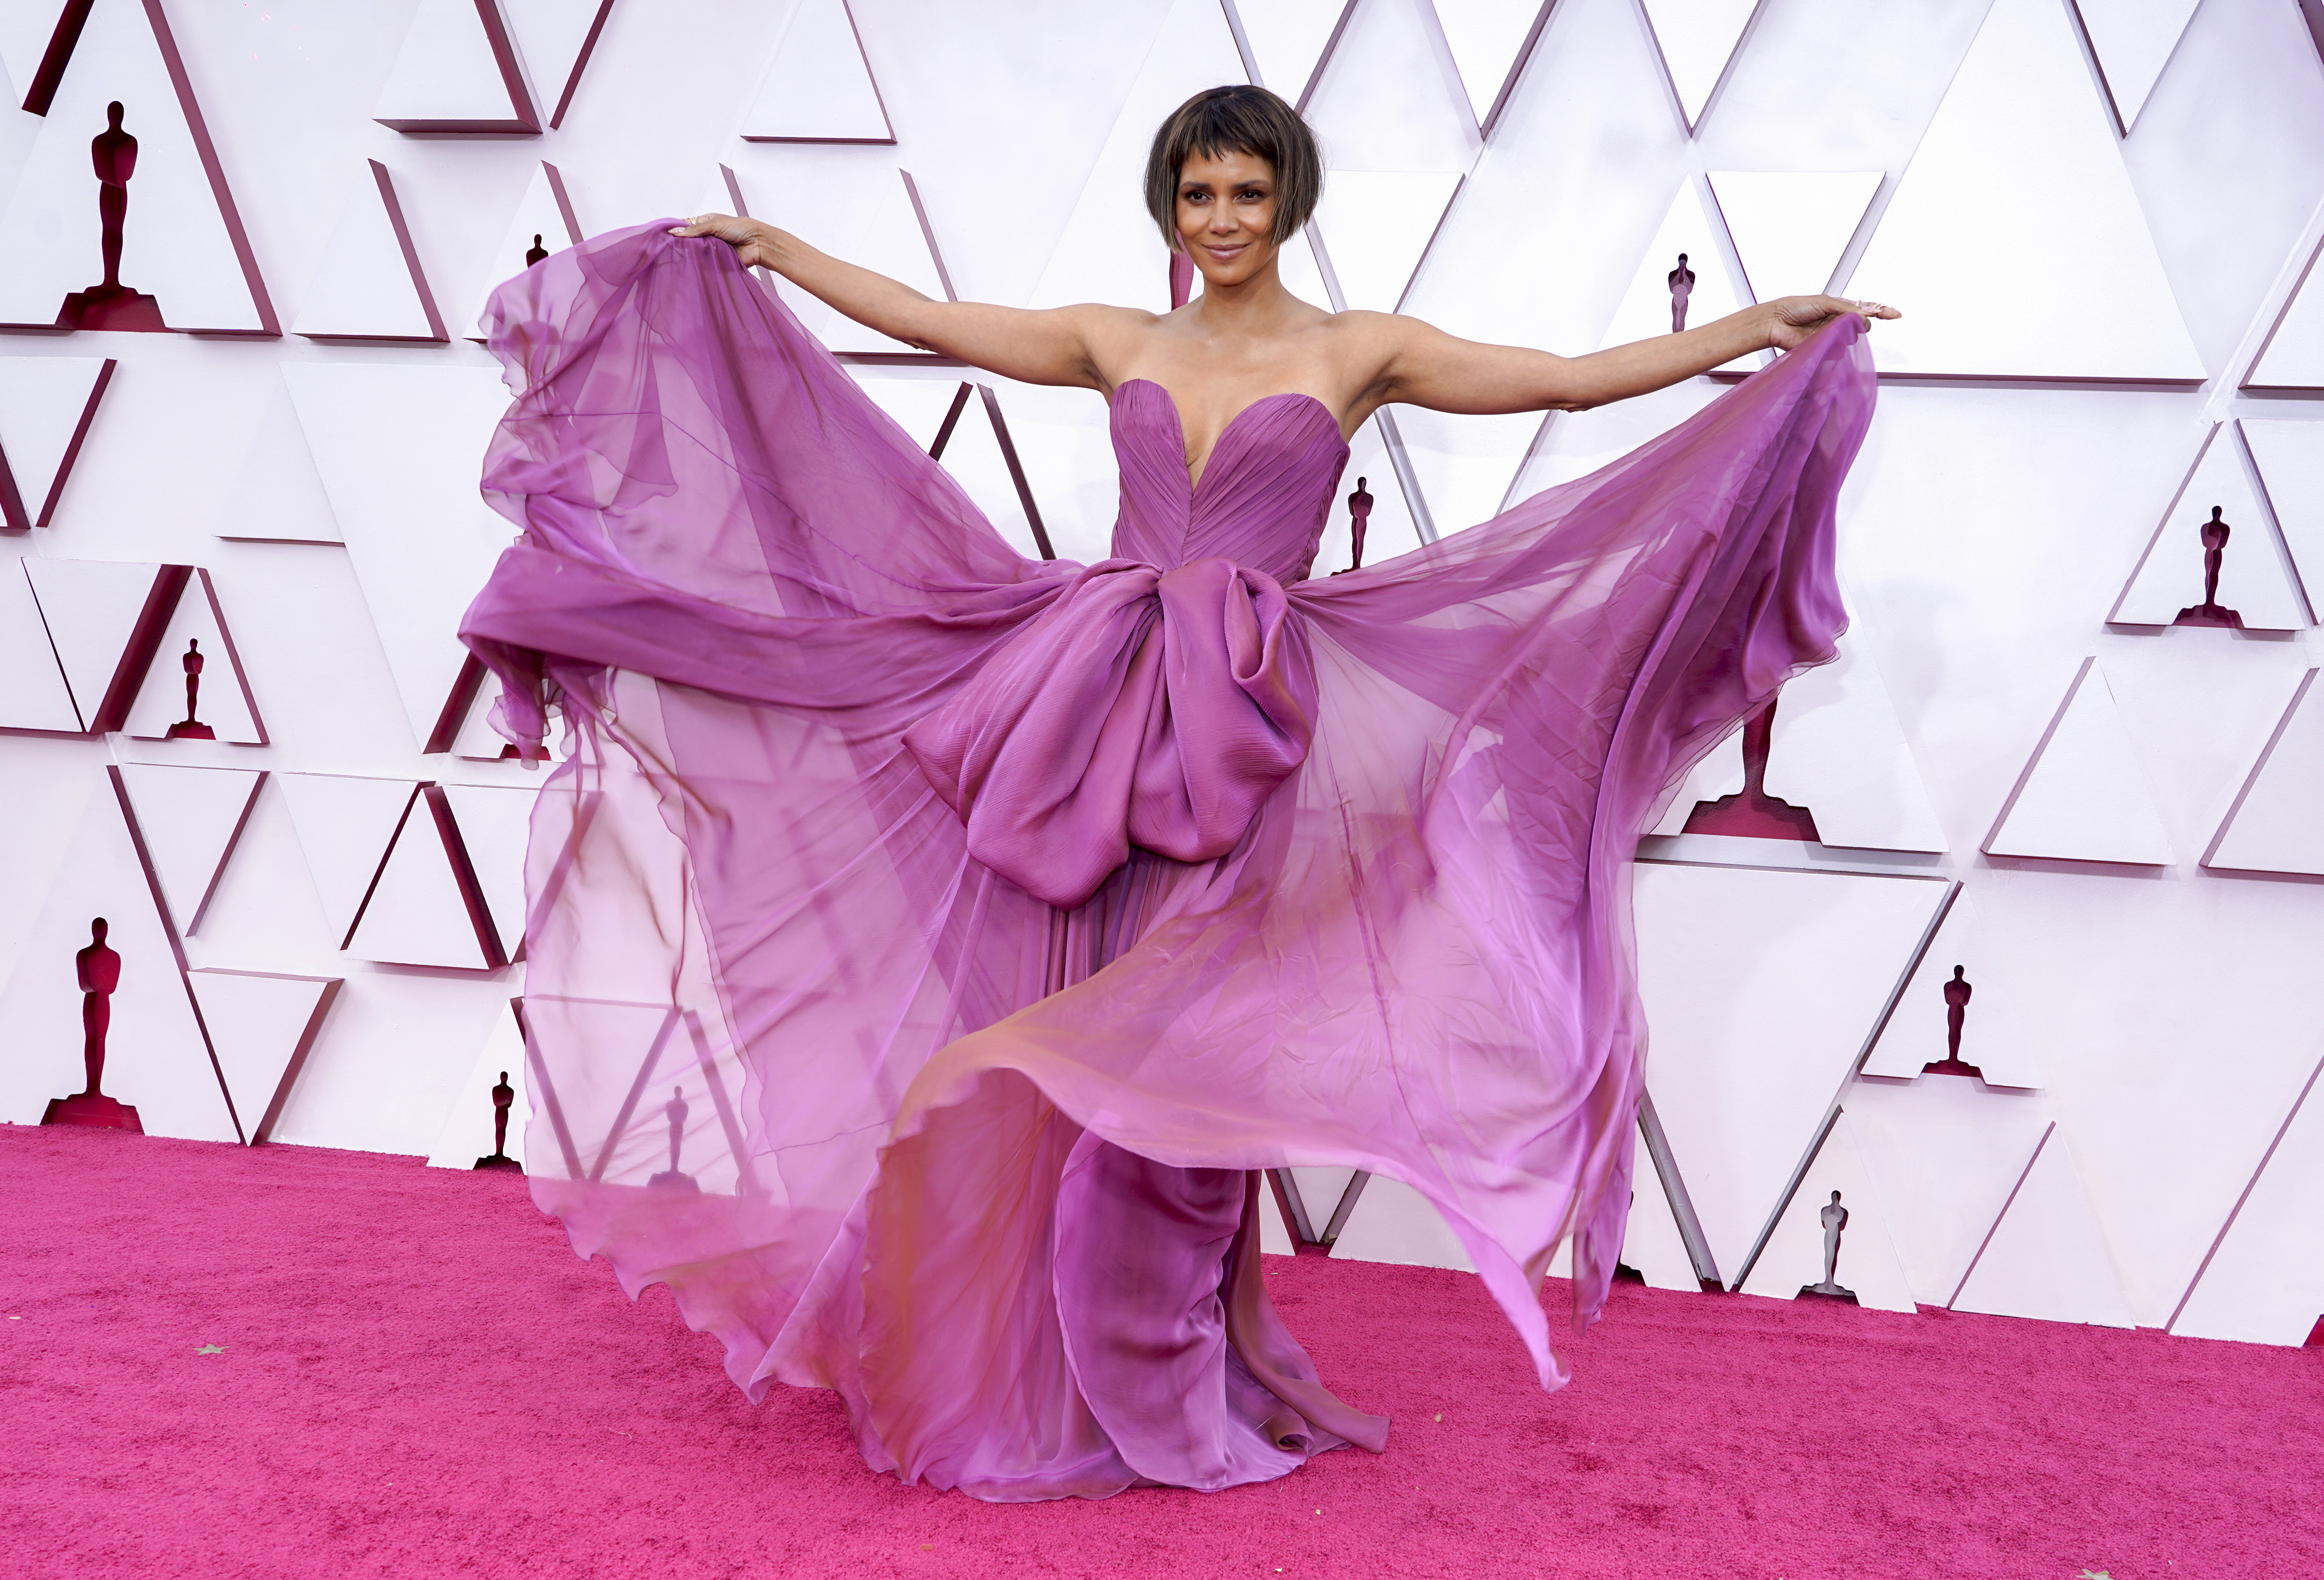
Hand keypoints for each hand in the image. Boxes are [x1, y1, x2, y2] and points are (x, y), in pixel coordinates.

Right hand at [669, 212, 777, 269]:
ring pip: (695, 253)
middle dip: (681, 245)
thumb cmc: (741, 228)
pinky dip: (699, 264)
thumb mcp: (715, 224)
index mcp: (706, 223)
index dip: (676, 230)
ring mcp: (711, 249)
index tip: (663, 236)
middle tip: (668, 249)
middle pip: (689, 241)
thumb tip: (673, 232)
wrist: (758, 244)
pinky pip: (705, 264)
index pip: (686, 226)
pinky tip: (690, 266)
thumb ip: (694, 230)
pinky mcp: (717, 262)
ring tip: (676, 258)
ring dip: (690, 255)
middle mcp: (707, 236)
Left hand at [1762, 294, 1899, 350]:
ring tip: (1824, 328)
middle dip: (1859, 323)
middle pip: (1862, 325)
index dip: (1881, 311)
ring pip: (1851, 339)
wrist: (1776, 322)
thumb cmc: (1795, 308)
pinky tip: (1820, 340)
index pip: (1866, 308)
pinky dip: (1833, 346)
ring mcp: (1831, 336)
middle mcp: (1837, 322)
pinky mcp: (1824, 348)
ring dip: (1843, 334)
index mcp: (1839, 307)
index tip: (1895, 314)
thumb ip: (1847, 309)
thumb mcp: (1825, 302)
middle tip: (1847, 321)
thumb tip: (1863, 318)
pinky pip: (1838, 351)